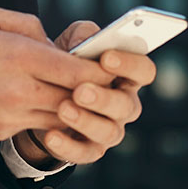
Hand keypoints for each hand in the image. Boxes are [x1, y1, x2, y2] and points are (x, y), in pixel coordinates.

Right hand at [0, 5, 110, 142]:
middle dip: (91, 92)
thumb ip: (25, 23)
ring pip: (58, 117)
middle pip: (75, 97)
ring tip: (71, 95)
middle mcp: (18, 88)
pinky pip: (32, 125)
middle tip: (100, 84)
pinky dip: (41, 116)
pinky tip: (35, 103)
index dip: (99, 71)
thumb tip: (50, 41)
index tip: (109, 67)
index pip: (77, 70)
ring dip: (69, 108)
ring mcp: (9, 115)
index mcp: (18, 55)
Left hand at [13, 19, 156, 166]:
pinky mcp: (91, 149)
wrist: (43, 92)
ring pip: (109, 132)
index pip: (144, 71)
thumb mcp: (73, 41)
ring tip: (63, 108)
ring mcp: (110, 129)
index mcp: (127, 76)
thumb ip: (83, 35)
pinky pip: (85, 153)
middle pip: (127, 105)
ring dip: (86, 121)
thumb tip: (85, 40)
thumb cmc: (68, 61)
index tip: (106, 57)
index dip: (130, 64)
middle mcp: (125, 104)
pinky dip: (68, 146)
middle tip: (80, 90)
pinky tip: (51, 135)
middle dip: (104, 98)